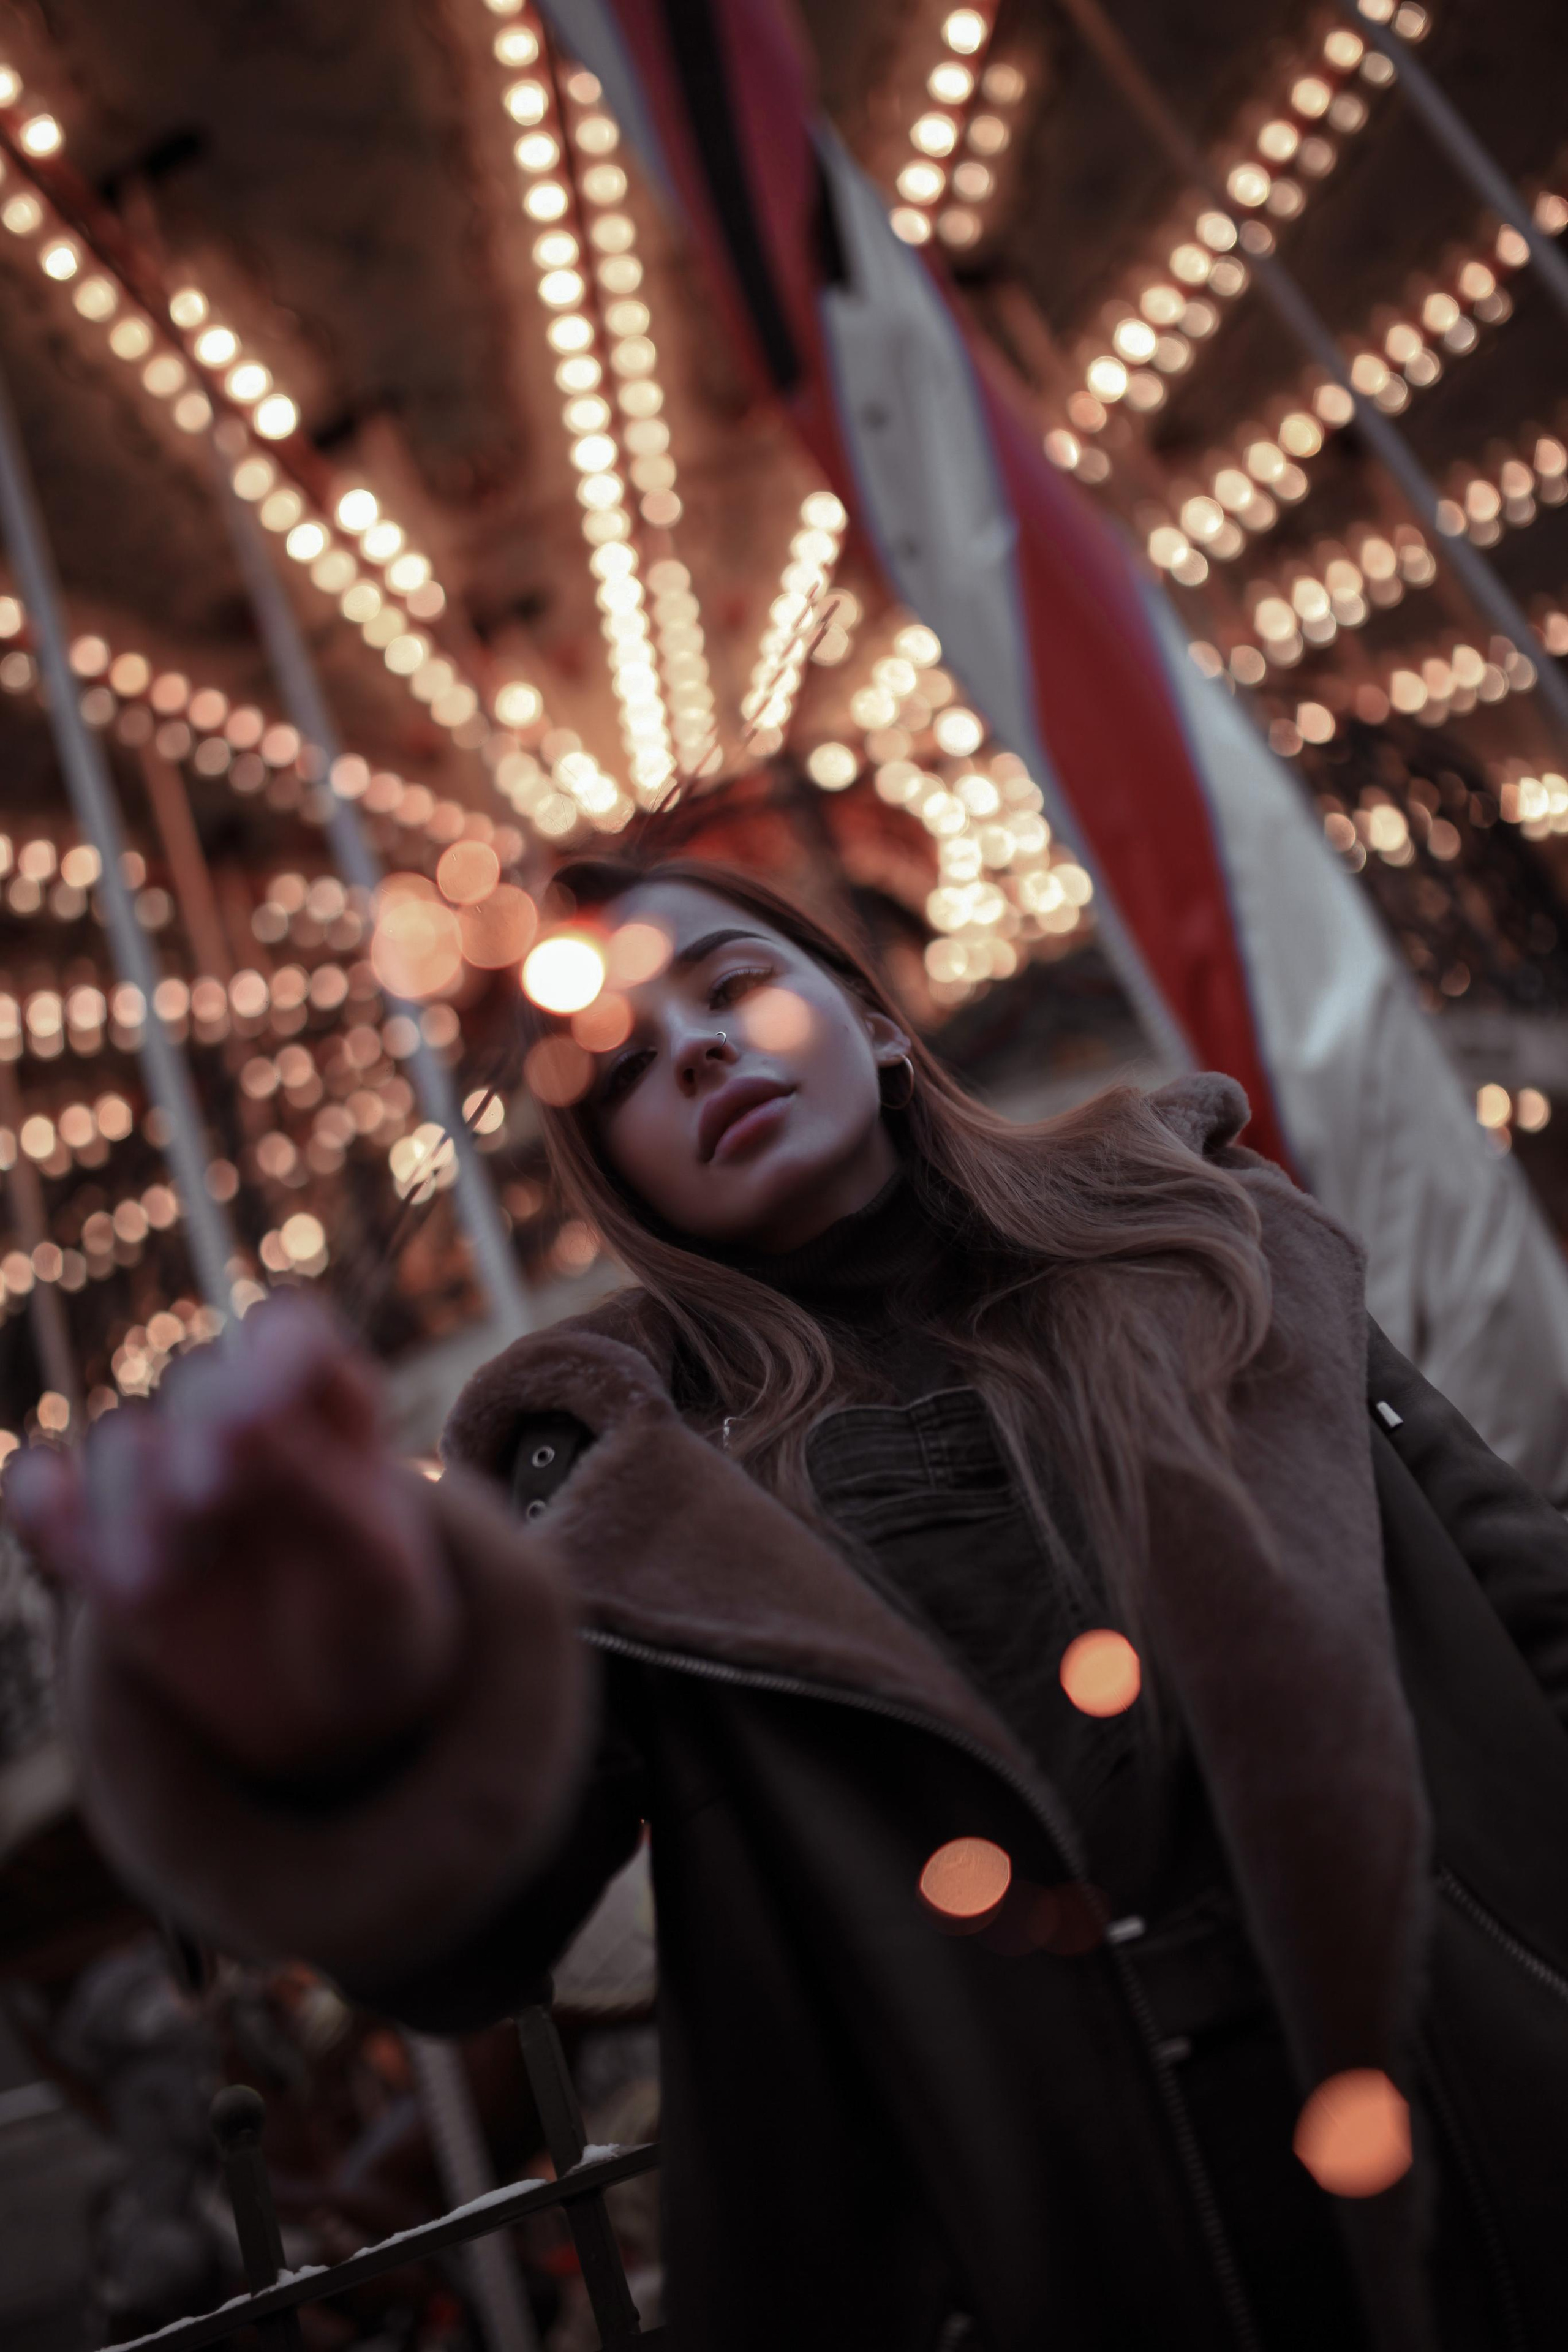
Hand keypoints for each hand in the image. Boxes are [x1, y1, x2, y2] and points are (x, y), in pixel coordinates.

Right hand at [8, 1295, 460, 1782]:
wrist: (331, 1709)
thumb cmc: (373, 1618)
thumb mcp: (376, 1565)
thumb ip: (320, 1490)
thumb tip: (240, 1422)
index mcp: (330, 1411)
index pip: (292, 1336)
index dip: (273, 1355)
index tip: (263, 1410)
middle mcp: (243, 1427)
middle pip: (199, 1386)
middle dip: (197, 1434)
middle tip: (209, 1497)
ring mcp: (170, 1481)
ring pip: (125, 1445)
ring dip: (130, 1505)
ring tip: (154, 1587)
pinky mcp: (109, 1541)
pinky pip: (53, 1501)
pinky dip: (40, 1500)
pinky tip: (42, 1499)